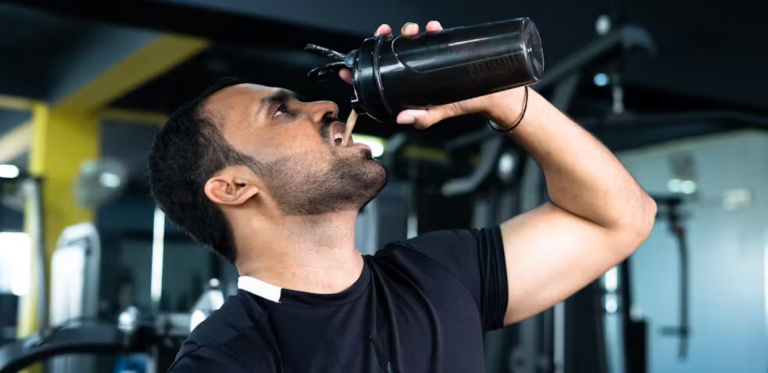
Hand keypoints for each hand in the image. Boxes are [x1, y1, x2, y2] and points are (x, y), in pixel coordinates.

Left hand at [338, 21, 528, 128]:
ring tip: (412, 31)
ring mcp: (430, 57)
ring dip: (408, 30)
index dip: (363, 70)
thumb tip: (403, 118)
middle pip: (393, 51)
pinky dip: (431, 29)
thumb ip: (423, 117)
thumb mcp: (440, 113)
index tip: (349, 68)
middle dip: (386, 39)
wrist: (495, 97)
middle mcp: (416, 69)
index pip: (380, 75)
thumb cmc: (465, 104)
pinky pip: (435, 35)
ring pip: (411, 39)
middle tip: (385, 35)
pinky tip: (432, 29)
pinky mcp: (445, 48)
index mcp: (408, 85)